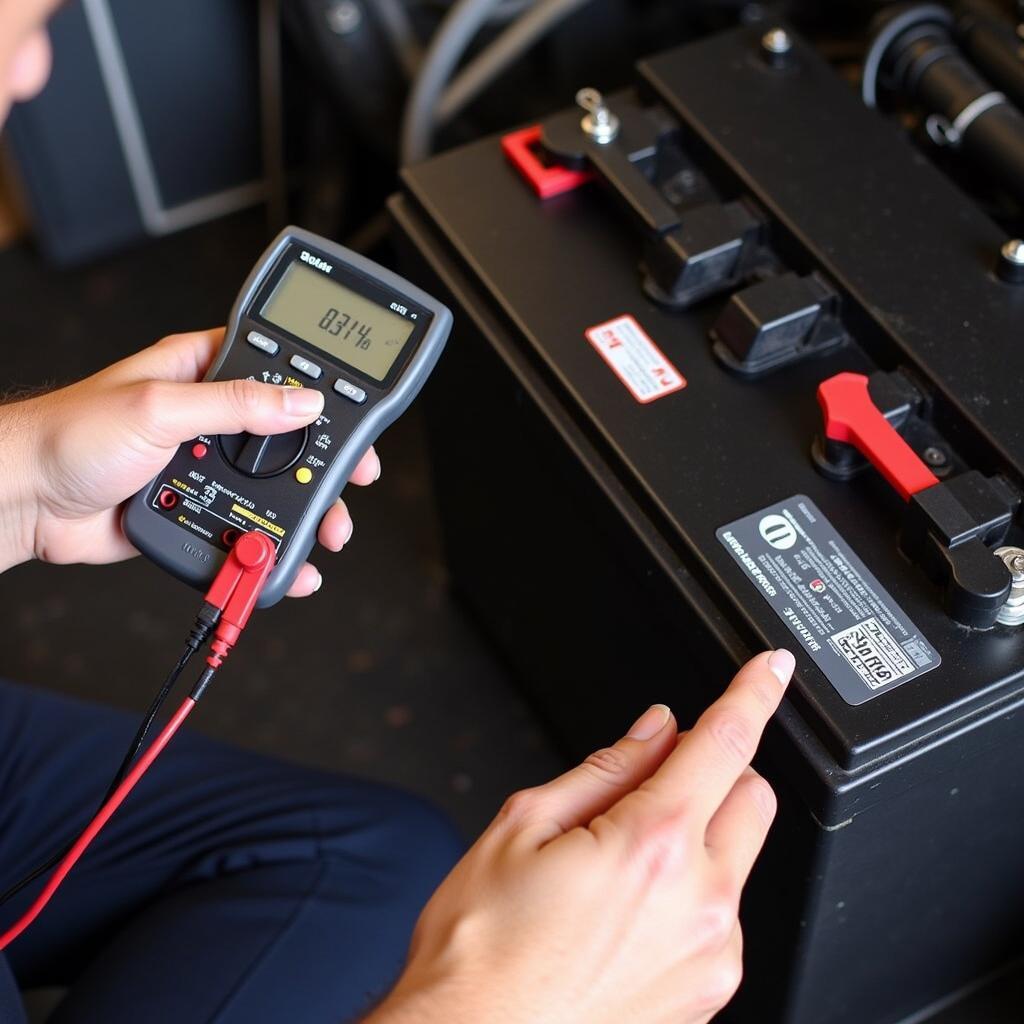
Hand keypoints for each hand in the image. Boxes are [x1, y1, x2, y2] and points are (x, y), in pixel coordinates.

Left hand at [0, 329, 379, 594]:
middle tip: (352, 482)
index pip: (276, 369)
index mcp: (201, 372)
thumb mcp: (159, 408)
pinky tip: (290, 561)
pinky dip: (271, 547)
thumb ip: (234, 405)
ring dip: (305, 513)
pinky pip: (245, 526)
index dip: (320, 389)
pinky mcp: (197, 507)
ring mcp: (205, 465)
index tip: (354, 416)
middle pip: (287, 439)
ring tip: (325, 532)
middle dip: (325, 465)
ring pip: (273, 487)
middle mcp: (209, 417)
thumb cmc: (69, 435)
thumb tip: (302, 403)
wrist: (27, 503)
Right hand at [368, 650, 794, 1023]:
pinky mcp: (708, 994)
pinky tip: (627, 915)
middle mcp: (699, 903)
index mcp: (651, 846)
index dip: (753, 692)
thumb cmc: (481, 951)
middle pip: (751, 796)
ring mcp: (711, 955)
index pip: (725, 743)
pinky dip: (692, 894)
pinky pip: (722, 917)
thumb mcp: (523, 828)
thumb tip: (654, 731)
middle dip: (715, 772)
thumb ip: (604, 770)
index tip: (771, 668)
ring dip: (700, 838)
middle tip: (650, 786)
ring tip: (618, 870)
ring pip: (739, 858)